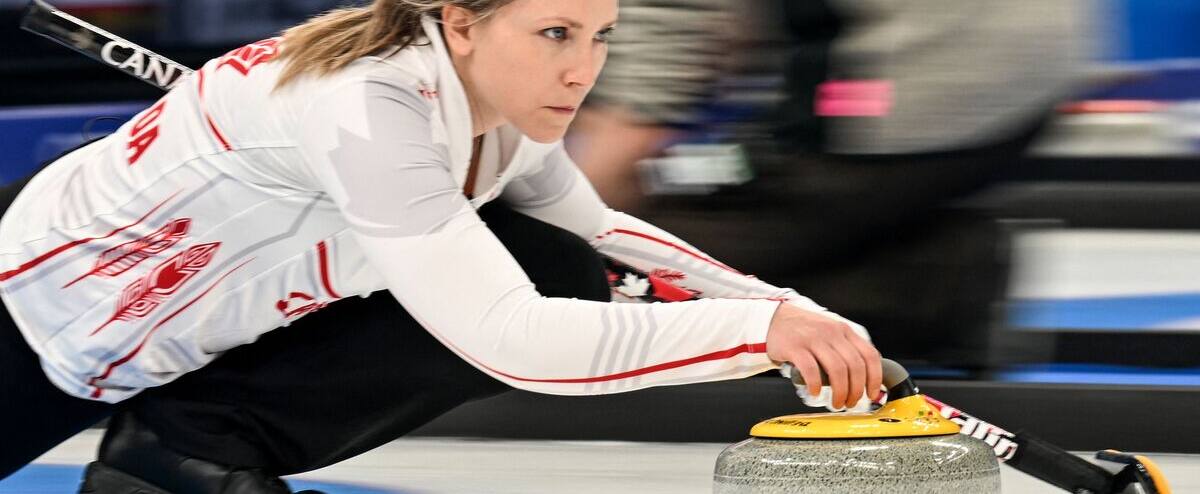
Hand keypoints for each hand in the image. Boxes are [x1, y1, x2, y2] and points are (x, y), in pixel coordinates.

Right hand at [766, 303, 882, 408]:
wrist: (773, 318)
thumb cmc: (802, 329)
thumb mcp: (830, 331)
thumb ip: (844, 348)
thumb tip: (861, 377)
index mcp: (844, 330)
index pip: (869, 355)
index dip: (875, 378)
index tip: (872, 393)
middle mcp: (832, 333)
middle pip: (855, 366)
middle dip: (856, 390)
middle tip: (851, 403)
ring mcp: (813, 339)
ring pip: (837, 370)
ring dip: (840, 392)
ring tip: (836, 403)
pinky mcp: (795, 347)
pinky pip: (811, 370)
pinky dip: (816, 385)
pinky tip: (815, 392)